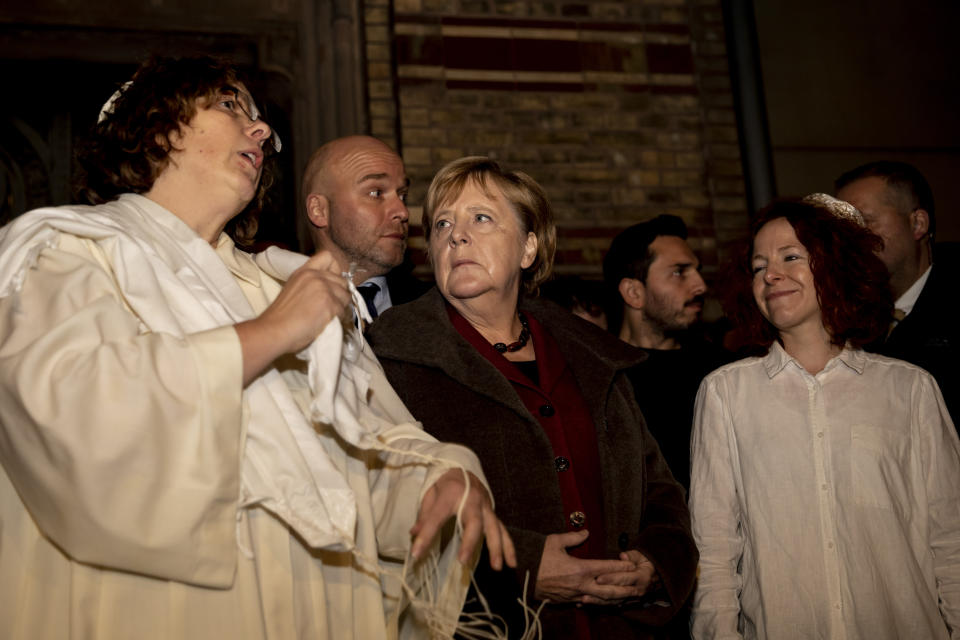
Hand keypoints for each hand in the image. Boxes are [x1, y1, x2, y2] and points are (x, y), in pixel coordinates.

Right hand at [236, 251, 351, 383]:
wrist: (275, 330)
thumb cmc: (281, 316)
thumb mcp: (293, 289)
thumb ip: (310, 285)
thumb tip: (329, 291)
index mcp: (304, 271)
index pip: (328, 256)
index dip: (335, 269)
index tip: (332, 283)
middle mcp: (315, 276)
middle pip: (342, 280)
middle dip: (340, 294)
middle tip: (332, 306)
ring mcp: (323, 289)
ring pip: (346, 296)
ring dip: (341, 307)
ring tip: (329, 316)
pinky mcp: (329, 303)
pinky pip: (343, 311)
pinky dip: (339, 318)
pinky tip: (328, 323)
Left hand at [410, 469, 516, 570]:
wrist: (463, 468)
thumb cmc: (445, 484)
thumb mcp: (430, 494)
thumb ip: (424, 515)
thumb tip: (414, 535)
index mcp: (451, 493)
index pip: (436, 517)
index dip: (426, 535)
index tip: (416, 554)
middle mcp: (472, 499)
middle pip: (473, 522)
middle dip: (469, 542)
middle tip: (463, 561)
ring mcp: (485, 507)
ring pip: (494, 527)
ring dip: (496, 548)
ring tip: (496, 567)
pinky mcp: (492, 513)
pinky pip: (503, 530)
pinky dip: (508, 547)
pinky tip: (511, 562)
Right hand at [534, 530, 635, 603]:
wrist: (520, 574)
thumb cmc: (537, 556)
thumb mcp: (555, 541)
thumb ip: (573, 537)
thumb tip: (585, 532)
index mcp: (579, 568)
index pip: (606, 567)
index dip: (621, 566)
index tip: (632, 565)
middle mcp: (579, 584)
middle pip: (608, 590)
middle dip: (624, 589)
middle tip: (637, 588)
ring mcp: (573, 595)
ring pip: (598, 600)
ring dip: (613, 599)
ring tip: (625, 599)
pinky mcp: (565, 601)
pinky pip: (584, 603)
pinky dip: (595, 603)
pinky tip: (601, 602)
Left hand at [587, 549, 658, 605]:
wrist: (651, 575)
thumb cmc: (642, 562)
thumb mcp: (640, 556)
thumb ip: (631, 555)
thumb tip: (623, 555)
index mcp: (641, 577)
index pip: (624, 578)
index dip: (611, 578)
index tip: (598, 578)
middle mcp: (637, 590)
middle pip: (617, 592)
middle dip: (601, 592)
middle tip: (586, 591)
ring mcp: (631, 599)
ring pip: (613, 602)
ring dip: (597, 601)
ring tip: (583, 600)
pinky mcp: (624, 603)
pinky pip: (610, 605)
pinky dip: (598, 605)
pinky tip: (584, 604)